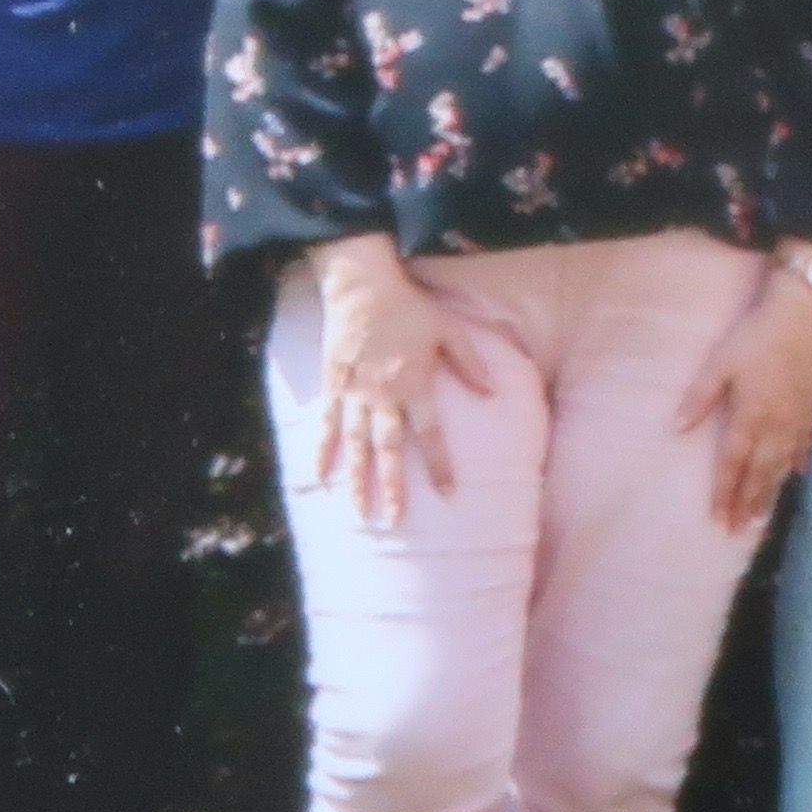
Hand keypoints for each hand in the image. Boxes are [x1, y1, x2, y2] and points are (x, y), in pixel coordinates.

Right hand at [307, 237, 491, 531]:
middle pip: (390, 450)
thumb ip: (471, 364)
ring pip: (356, 446)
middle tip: (394, 523)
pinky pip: (326, 425)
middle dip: (393, 487)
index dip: (441, 466)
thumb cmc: (410, 308)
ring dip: (357, 480)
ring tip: (358, 512)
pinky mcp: (333, 387)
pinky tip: (318, 478)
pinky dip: (321, 452)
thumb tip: (493, 393)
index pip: (431, 435)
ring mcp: (355, 394)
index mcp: (416, 384)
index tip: (449, 495)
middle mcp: (384, 396)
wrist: (362, 287)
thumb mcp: (450, 330)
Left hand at [678, 255, 811, 531]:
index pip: (733, 464)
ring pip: (783, 465)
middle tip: (738, 531)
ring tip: (763, 517)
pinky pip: (806, 443)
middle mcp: (775, 425)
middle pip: (759, 473)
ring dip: (771, 492)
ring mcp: (798, 418)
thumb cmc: (758, 334)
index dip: (724, 494)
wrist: (805, 312)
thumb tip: (676, 429)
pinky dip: (800, 462)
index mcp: (750, 416)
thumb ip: (700, 397)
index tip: (717, 520)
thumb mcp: (721, 361)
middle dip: (747, 503)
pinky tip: (797, 474)